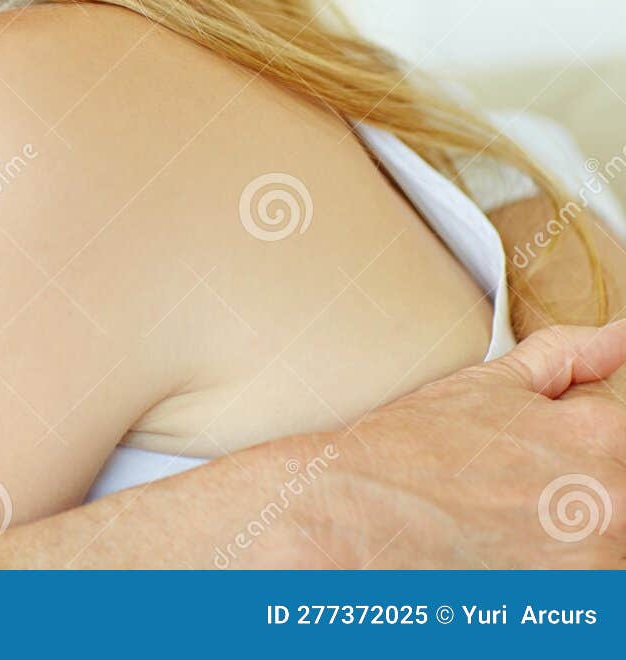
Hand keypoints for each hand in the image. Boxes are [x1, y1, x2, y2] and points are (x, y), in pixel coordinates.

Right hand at [269, 322, 625, 566]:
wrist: (348, 514)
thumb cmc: (407, 450)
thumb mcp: (485, 385)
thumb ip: (566, 358)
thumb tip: (619, 337)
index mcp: (602, 436)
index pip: (616, 440)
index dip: (564, 449)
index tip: (522, 463)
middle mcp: (613, 501)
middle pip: (613, 500)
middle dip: (563, 500)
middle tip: (500, 500)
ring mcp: (595, 564)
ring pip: (597, 550)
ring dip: (556, 545)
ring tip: (493, 534)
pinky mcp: (569, 610)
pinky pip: (574, 593)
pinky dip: (540, 582)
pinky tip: (493, 563)